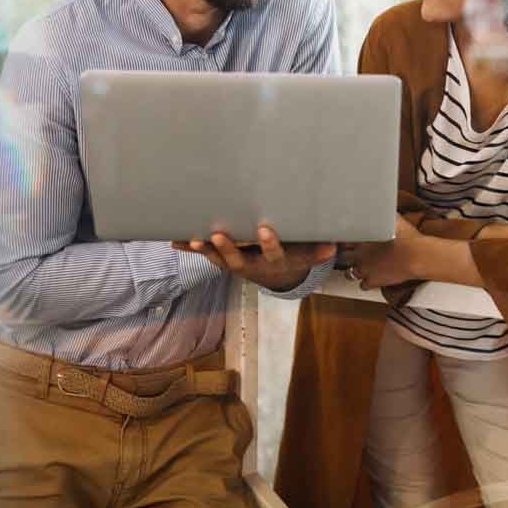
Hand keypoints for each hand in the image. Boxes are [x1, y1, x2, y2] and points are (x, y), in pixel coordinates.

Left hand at [173, 226, 334, 292]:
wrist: (278, 277)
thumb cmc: (293, 256)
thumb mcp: (306, 255)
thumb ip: (316, 250)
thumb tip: (334, 246)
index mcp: (275, 261)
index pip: (274, 254)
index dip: (269, 244)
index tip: (265, 229)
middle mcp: (253, 265)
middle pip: (238, 260)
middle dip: (228, 248)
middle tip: (219, 235)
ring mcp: (235, 264)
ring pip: (219, 259)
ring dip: (205, 250)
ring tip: (193, 239)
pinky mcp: (223, 260)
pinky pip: (205, 254)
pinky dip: (189, 248)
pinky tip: (173, 240)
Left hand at [335, 215, 421, 281]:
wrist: (416, 255)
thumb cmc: (408, 236)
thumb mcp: (396, 218)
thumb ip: (385, 214)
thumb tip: (385, 207)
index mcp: (362, 236)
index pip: (343, 238)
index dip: (345, 238)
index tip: (349, 238)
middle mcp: (359, 254)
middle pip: (342, 256)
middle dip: (345, 255)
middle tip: (352, 254)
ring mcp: (364, 268)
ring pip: (349, 273)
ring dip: (353, 270)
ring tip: (361, 267)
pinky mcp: (372, 281)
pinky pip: (362, 285)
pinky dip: (366, 282)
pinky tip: (372, 278)